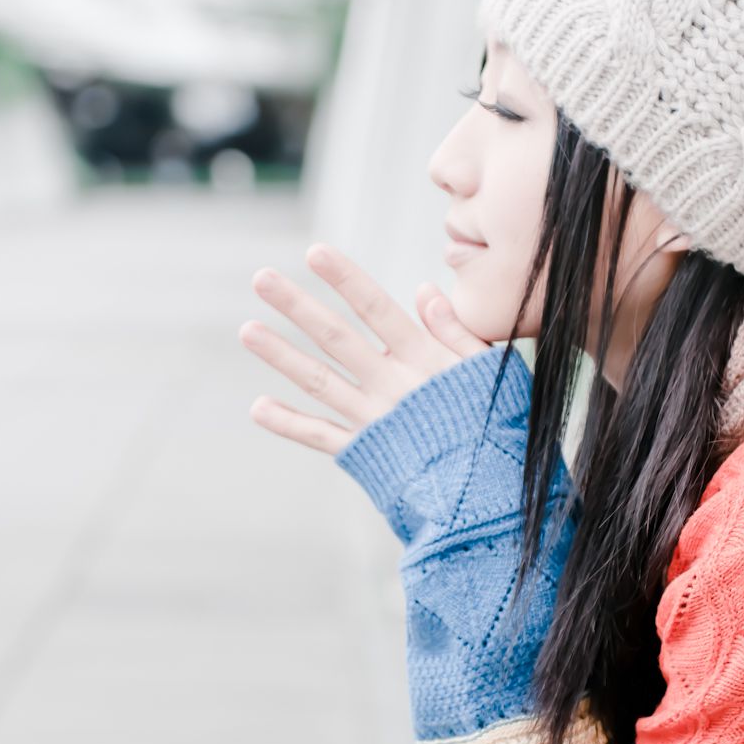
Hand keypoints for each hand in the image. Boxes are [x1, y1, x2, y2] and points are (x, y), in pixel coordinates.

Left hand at [239, 243, 489, 453]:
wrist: (490, 490)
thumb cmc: (497, 424)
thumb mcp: (488, 371)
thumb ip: (456, 331)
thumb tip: (424, 289)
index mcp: (423, 360)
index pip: (377, 309)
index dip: (345, 279)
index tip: (315, 252)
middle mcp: (391, 385)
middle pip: (336, 338)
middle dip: (297, 306)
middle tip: (261, 278)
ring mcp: (374, 419)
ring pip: (319, 380)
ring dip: (281, 355)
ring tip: (246, 330)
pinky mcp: (366, 453)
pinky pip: (321, 436)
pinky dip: (288, 423)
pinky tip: (257, 407)